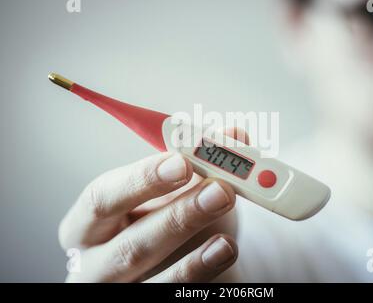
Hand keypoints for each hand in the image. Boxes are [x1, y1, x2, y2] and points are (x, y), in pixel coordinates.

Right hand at [58, 151, 237, 281]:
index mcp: (88, 223)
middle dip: (177, 214)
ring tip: (226, 207)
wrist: (173, 266)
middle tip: (218, 188)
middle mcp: (95, 262)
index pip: (102, 198)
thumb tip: (233, 135)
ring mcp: (124, 289)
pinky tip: (226, 247)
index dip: (142, 179)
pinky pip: (174, 293)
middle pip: (129, 244)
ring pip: (155, 274)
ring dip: (196, 239)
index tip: (182, 161)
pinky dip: (203, 269)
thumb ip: (198, 163)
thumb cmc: (163, 222)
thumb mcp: (172, 192)